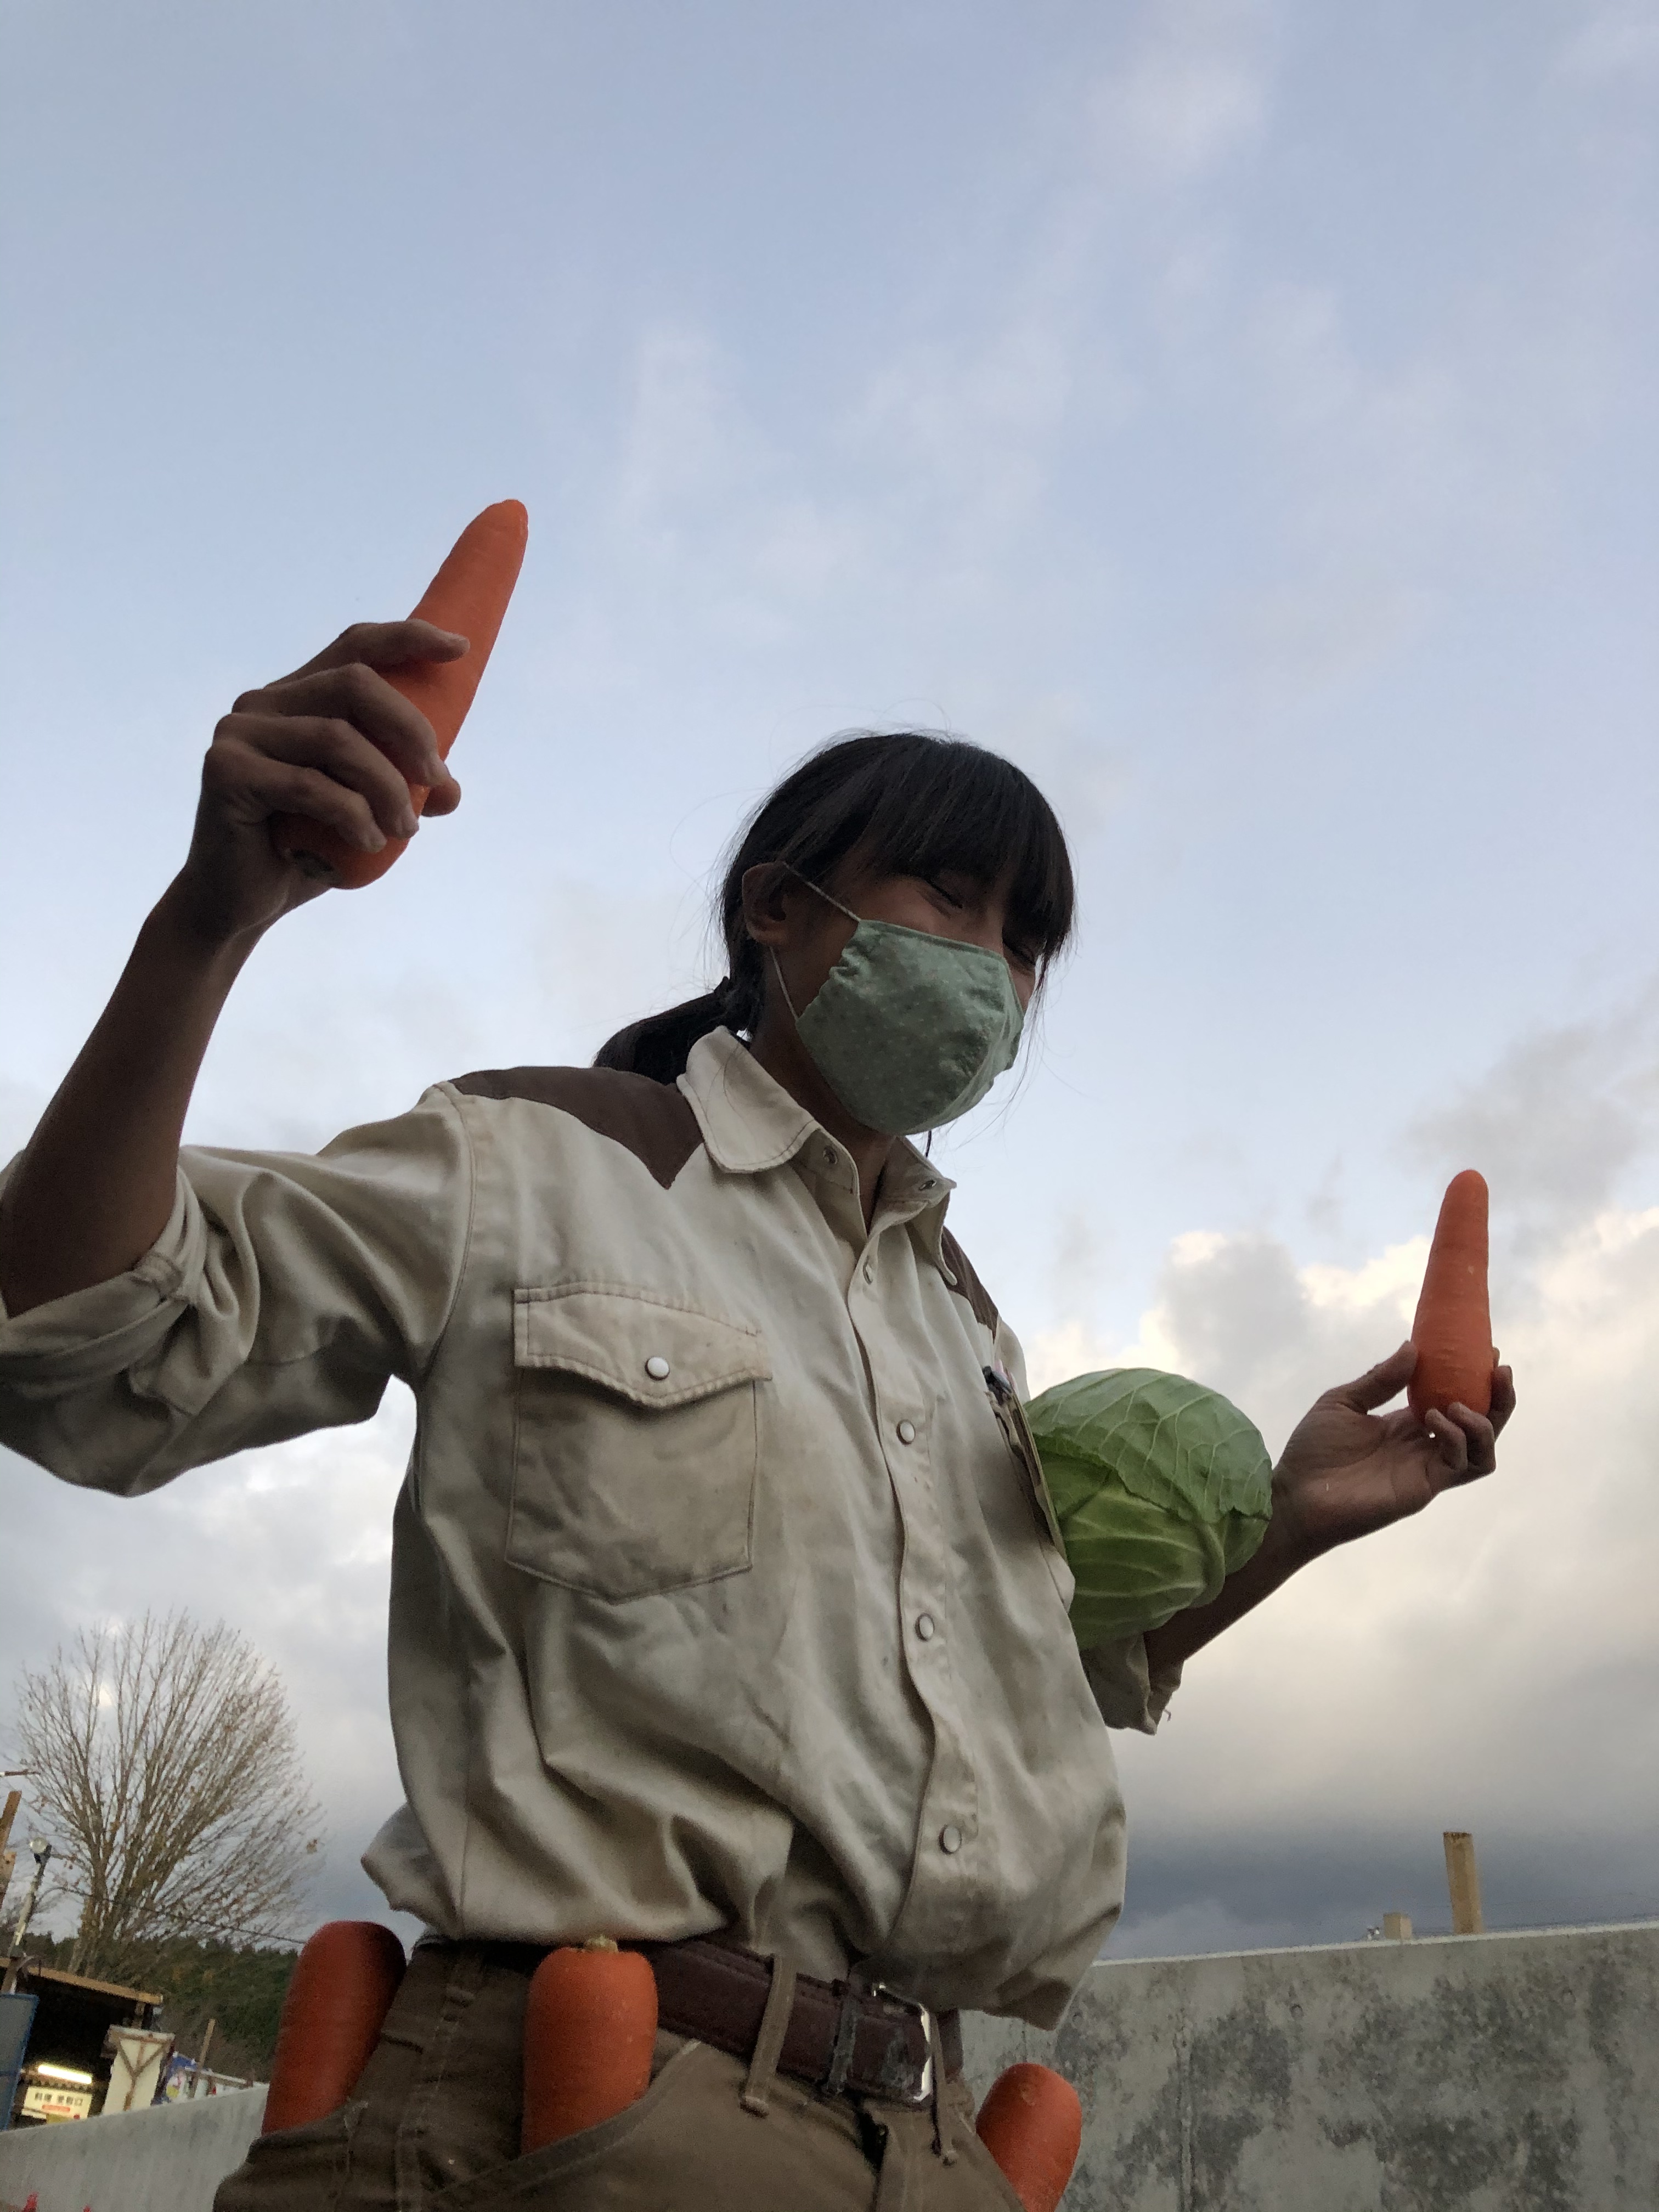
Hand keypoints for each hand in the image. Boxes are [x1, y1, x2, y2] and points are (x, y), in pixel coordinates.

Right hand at [170, 619, 467, 944]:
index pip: (356, 646)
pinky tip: (371, 842)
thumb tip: (450, 789)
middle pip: (355, 683)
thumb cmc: (305, 852)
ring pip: (337, 738)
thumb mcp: (366, 813)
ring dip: (388, 785)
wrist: (241, 903)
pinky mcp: (224, 772)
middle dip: (410, 728)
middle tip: (437, 777)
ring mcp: (238, 733)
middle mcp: (264, 703)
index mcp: (298, 697)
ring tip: (406, 828)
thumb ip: (403, 790)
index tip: (460, 649)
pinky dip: (353, 815)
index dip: (408, 638)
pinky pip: (309, 785)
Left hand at [1271, 1341, 1515, 1564]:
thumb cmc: (1314, 1450)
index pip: (1453, 1399)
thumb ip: (1380, 1379)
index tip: (1488, 1352)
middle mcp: (1424, 1445)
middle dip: (1498, 1399)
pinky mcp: (1425, 1487)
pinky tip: (1433, 1421)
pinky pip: (1460, 1465)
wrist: (1297, 1494)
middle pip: (1480, 1425)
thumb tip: (1412, 1346)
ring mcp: (1427, 1468)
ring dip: (1483, 1423)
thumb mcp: (1343, 1402)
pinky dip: (1457, 1439)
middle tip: (1499, 1371)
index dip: (1474, 1379)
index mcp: (1406, 1424)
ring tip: (1458, 1404)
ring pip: (1482, 1450)